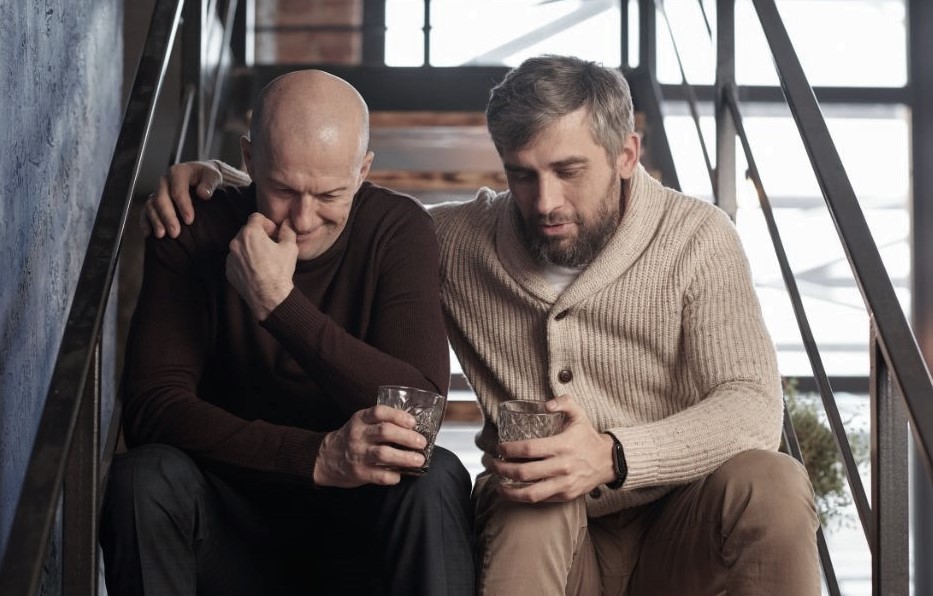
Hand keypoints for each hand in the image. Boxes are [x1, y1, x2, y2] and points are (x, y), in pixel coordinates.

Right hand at [140, 160, 221, 237]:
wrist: (201, 176)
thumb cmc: (207, 176)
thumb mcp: (213, 175)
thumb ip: (209, 183)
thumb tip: (203, 194)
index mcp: (179, 172)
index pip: (177, 190)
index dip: (183, 205)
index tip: (189, 220)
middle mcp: (165, 181)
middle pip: (161, 199)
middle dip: (168, 217)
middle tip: (175, 233)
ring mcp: (158, 191)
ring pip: (152, 205)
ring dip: (156, 221)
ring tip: (161, 235)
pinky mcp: (155, 201)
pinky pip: (146, 211)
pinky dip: (145, 222)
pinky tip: (148, 233)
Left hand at [226, 214, 298, 319]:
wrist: (269, 297)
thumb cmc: (279, 271)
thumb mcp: (290, 248)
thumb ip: (288, 230)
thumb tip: (287, 222)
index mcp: (250, 233)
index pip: (256, 217)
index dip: (268, 223)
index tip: (274, 233)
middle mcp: (236, 242)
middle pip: (247, 231)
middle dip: (259, 235)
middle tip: (270, 245)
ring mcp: (230, 257)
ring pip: (241, 245)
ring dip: (251, 248)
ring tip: (264, 260)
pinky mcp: (229, 270)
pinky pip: (236, 259)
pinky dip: (245, 261)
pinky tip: (257, 269)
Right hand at [313, 405, 428, 487]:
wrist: (325, 458)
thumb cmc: (350, 439)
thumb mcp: (360, 424)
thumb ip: (380, 422)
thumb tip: (412, 428)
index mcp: (360, 419)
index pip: (380, 412)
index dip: (398, 416)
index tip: (413, 422)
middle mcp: (358, 435)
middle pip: (385, 432)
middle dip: (407, 437)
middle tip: (422, 442)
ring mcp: (358, 454)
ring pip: (383, 454)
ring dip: (404, 457)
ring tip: (419, 460)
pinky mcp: (359, 472)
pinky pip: (378, 475)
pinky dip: (392, 476)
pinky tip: (400, 475)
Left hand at [491, 394, 616, 502]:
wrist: (608, 461)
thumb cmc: (587, 436)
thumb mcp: (579, 414)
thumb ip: (564, 402)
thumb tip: (546, 403)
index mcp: (562, 445)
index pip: (529, 449)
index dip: (510, 449)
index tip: (499, 447)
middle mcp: (562, 466)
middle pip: (524, 472)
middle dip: (501, 468)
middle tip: (490, 463)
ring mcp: (564, 484)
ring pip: (530, 493)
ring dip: (508, 489)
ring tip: (496, 483)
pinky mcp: (565, 496)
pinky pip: (540, 499)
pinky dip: (523, 497)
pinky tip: (513, 491)